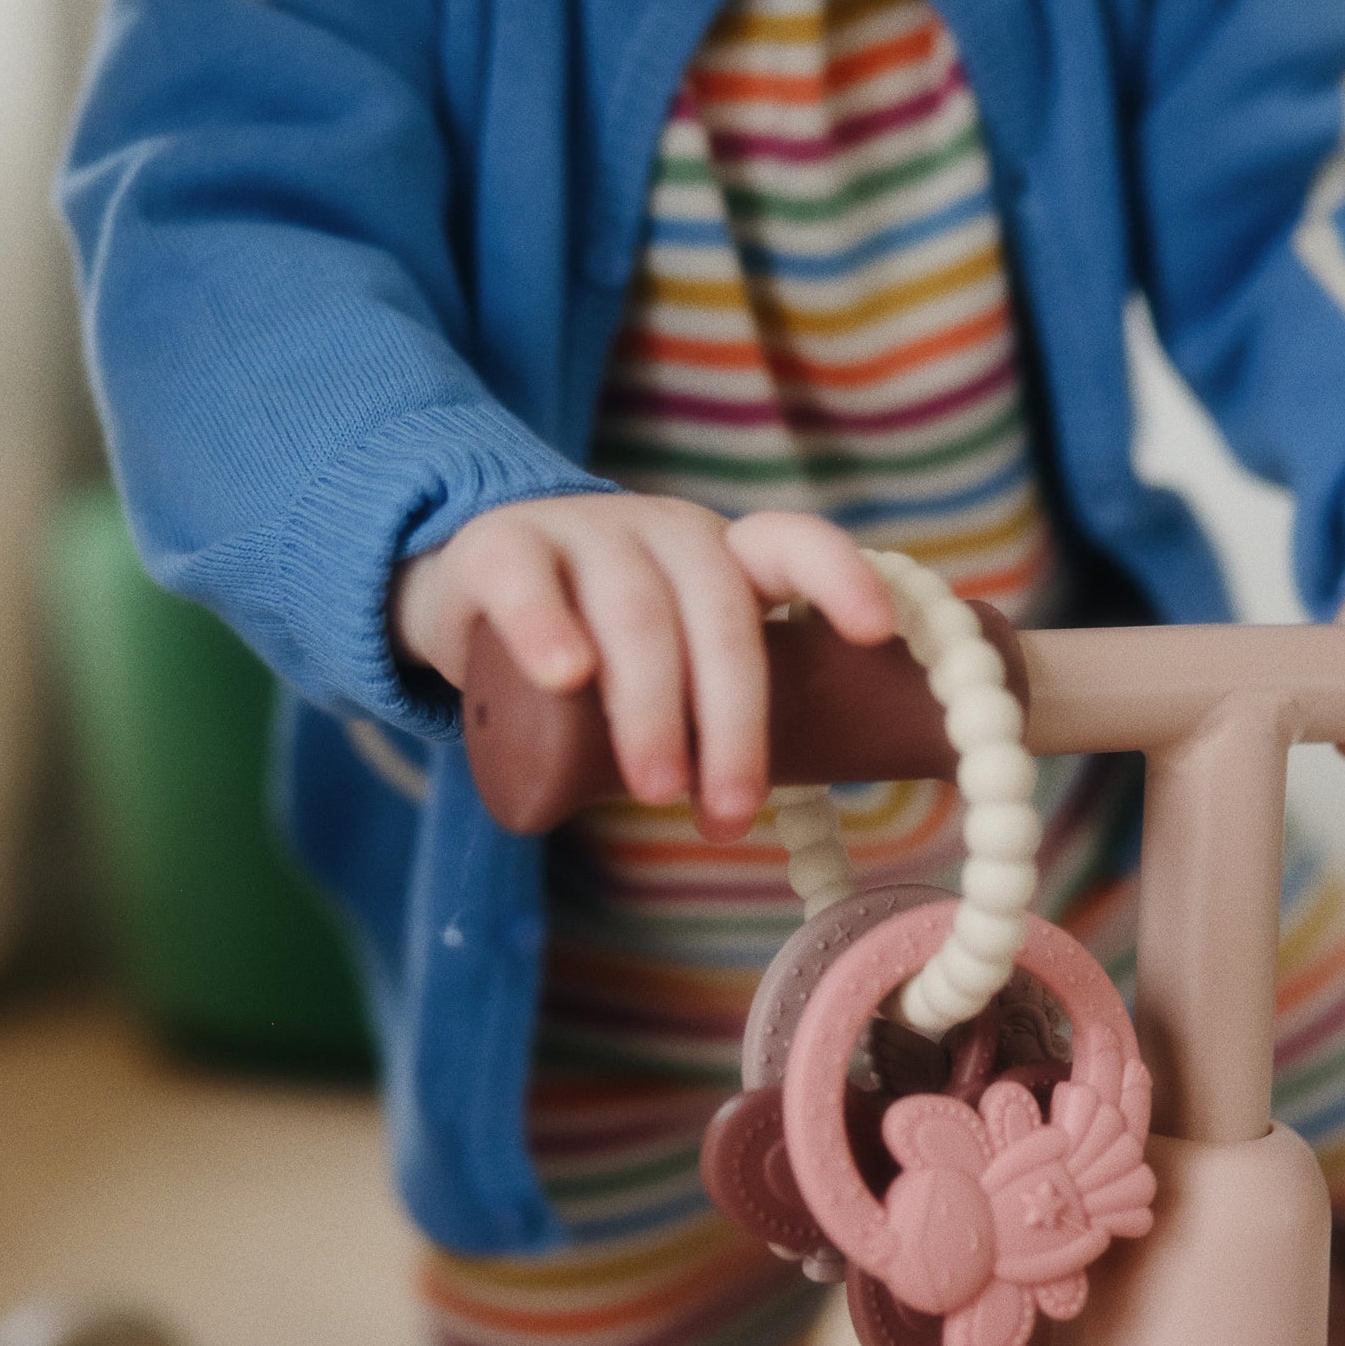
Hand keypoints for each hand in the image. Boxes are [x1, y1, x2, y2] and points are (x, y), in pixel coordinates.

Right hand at [389, 498, 895, 839]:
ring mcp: (582, 532)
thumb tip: (759, 813)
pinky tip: (566, 678)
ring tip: (657, 789)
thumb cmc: (597, 644)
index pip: (793, 545)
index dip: (839, 578)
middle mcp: (663, 533)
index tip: (874, 633)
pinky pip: (528, 581)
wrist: (470, 587)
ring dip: (655, 706)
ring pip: (635, 611)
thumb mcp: (670, 659)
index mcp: (721, 556)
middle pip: (718, 613)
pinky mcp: (500, 548)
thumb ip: (713, 705)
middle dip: (734, 721)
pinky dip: (549, 629)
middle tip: (730, 811)